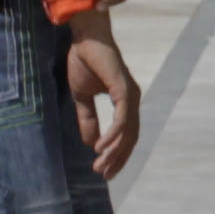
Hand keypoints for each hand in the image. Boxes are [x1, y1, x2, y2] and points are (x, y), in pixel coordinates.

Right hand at [61, 22, 142, 176]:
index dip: (117, 154)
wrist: (84, 38)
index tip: (104, 170)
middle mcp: (132, 100)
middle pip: (130, 138)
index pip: (126, 134)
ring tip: (100, 165)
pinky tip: (100, 147)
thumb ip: (88, 119)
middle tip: (103, 175)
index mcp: (125, 102)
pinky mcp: (124, 89)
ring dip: (114, 151)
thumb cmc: (84, 62)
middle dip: (118, 158)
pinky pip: (122, 118)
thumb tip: (90, 144)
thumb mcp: (82, 97)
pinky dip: (113, 134)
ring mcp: (130, 94)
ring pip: (128, 131)